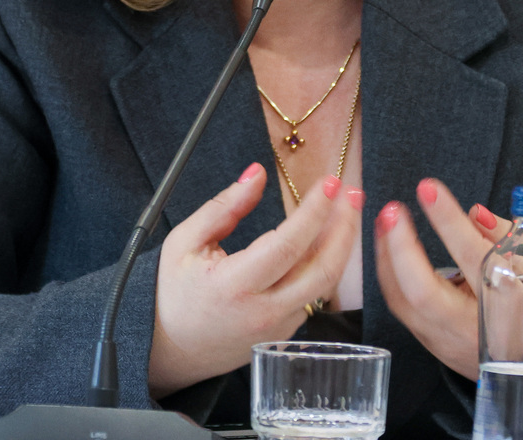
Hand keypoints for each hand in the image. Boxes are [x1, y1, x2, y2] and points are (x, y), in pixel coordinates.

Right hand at [148, 163, 362, 398]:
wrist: (169, 348)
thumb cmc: (173, 292)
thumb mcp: (184, 242)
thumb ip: (224, 207)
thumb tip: (257, 174)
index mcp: (234, 286)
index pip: (287, 244)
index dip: (314, 211)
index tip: (330, 182)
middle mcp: (263, 311)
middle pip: (322, 269)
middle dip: (345, 227)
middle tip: (353, 193)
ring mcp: (278, 327)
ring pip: (324, 283)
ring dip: (341, 244)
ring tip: (347, 210)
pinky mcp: (285, 333)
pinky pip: (313, 295)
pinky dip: (324, 264)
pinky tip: (325, 238)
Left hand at [373, 178, 508, 378]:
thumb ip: (509, 239)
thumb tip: (475, 213)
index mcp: (506, 307)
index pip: (473, 257)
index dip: (449, 221)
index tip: (429, 189)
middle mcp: (471, 327)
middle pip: (423, 292)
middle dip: (401, 246)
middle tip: (392, 210)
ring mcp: (445, 340)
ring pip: (402, 302)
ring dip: (387, 257)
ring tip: (385, 220)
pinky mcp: (429, 343)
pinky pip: (400, 307)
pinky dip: (389, 273)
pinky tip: (387, 247)